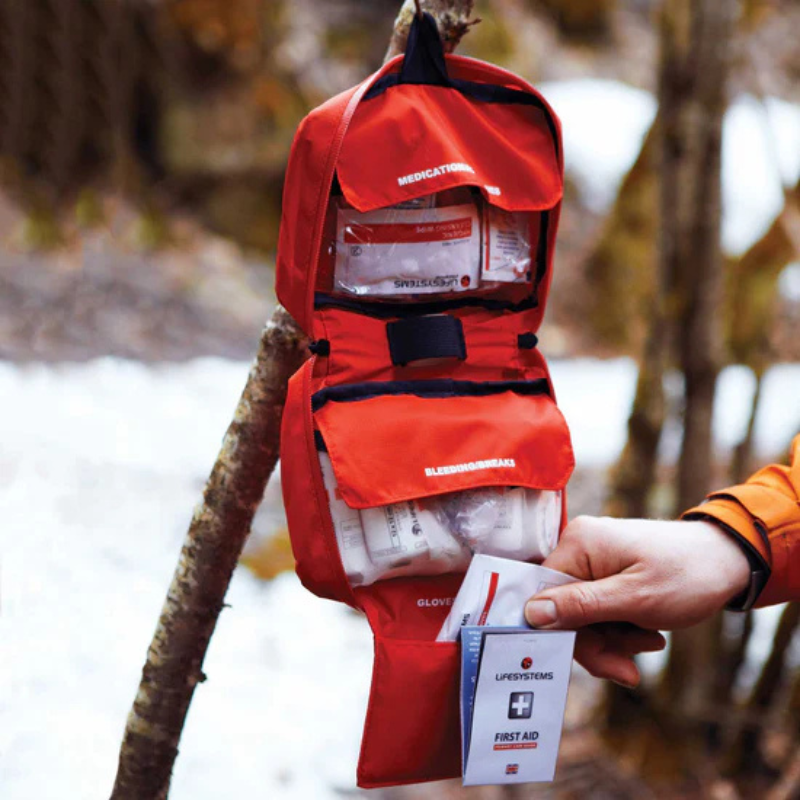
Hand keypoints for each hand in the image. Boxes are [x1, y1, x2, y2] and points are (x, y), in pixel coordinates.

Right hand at [525, 516, 751, 686]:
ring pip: (581, 615)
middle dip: (598, 643)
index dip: (566, 634)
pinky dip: (619, 628)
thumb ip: (581, 606)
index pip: (545, 597)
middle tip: (630, 667)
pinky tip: (647, 632)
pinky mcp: (604, 569)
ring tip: (649, 641)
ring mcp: (591, 557)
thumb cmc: (687, 576)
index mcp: (578, 544)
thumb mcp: (635, 599)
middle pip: (563, 610)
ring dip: (613, 639)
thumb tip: (530, 613)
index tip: (601, 662)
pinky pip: (596, 608)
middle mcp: (578, 546)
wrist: (728, 561)